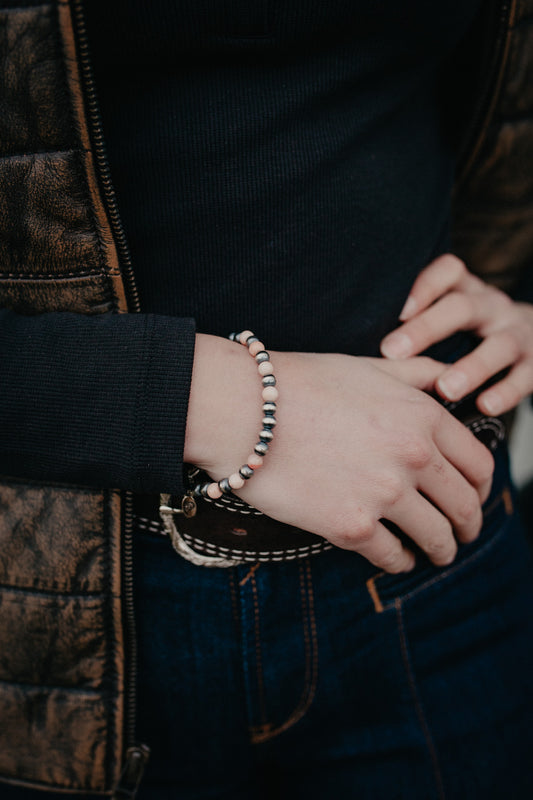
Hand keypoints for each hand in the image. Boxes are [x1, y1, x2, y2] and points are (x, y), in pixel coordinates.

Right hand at [185, 336, 493, 573]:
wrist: (243, 410)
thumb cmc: (300, 383)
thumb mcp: (368, 366)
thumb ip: (418, 372)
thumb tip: (450, 381)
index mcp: (423, 416)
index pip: (478, 464)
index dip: (482, 487)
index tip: (473, 498)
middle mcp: (414, 456)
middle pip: (465, 506)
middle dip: (469, 525)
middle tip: (462, 534)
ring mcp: (385, 494)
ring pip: (437, 538)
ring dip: (442, 551)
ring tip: (435, 555)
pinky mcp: (352, 527)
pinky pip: (394, 557)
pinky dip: (401, 562)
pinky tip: (397, 559)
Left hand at [380, 254, 532, 414]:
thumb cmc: (473, 335)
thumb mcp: (452, 319)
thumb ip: (417, 327)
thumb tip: (362, 354)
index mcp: (468, 292)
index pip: (449, 271)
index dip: (424, 287)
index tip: (396, 311)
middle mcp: (493, 307)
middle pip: (463, 308)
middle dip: (427, 329)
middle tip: (394, 352)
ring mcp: (518, 334)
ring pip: (499, 345)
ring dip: (472, 367)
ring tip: (446, 388)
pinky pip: (525, 376)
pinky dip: (506, 391)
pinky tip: (486, 406)